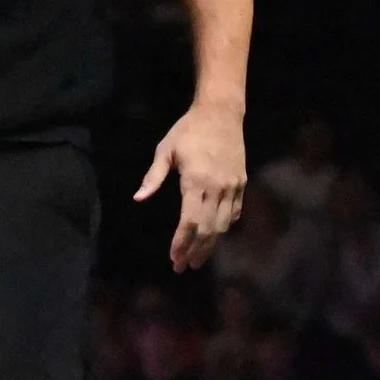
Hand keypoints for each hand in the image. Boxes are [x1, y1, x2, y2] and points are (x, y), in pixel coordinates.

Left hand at [135, 101, 245, 272]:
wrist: (221, 113)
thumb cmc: (188, 130)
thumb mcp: (165, 150)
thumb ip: (153, 177)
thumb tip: (138, 198)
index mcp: (195, 181)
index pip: (189, 221)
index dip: (181, 243)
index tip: (173, 258)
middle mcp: (217, 187)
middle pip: (207, 229)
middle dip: (194, 251)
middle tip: (183, 267)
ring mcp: (232, 186)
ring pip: (222, 225)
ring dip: (210, 245)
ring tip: (198, 258)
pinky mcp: (241, 183)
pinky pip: (234, 212)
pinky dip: (225, 227)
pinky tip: (215, 236)